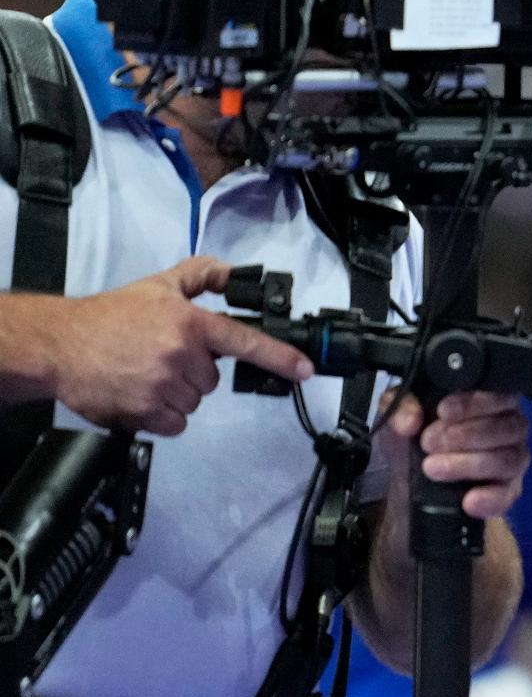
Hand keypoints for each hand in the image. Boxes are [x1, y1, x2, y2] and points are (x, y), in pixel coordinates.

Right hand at [51, 256, 314, 435]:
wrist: (59, 345)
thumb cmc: (108, 316)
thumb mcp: (158, 286)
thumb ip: (201, 276)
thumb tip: (236, 272)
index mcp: (190, 323)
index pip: (245, 340)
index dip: (280, 357)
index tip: (306, 370)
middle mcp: (180, 355)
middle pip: (213, 379)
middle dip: (193, 371)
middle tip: (161, 357)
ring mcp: (163, 386)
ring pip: (194, 401)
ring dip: (176, 394)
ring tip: (145, 374)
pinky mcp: (146, 413)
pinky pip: (176, 424)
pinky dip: (162, 416)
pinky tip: (140, 394)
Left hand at [378, 390, 528, 517]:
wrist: (412, 479)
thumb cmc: (416, 437)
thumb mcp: (401, 414)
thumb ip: (400, 407)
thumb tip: (409, 422)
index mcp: (493, 399)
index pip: (499, 394)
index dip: (473, 403)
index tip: (443, 411)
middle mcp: (512, 426)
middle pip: (507, 428)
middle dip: (466, 436)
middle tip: (428, 443)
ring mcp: (514, 458)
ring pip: (507, 460)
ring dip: (468, 464)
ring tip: (432, 468)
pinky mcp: (510, 489)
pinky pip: (509, 494)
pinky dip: (490, 498)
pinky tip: (468, 501)